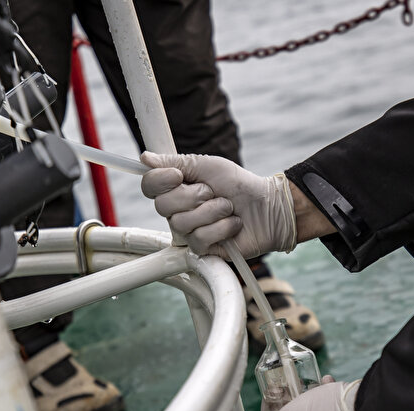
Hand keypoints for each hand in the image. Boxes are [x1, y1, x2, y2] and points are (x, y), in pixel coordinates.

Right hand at [140, 152, 296, 258]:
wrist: (267, 206)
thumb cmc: (239, 185)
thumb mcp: (208, 165)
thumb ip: (176, 162)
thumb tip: (145, 157)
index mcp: (176, 189)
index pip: (149, 186)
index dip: (160, 181)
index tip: (179, 175)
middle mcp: (178, 211)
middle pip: (162, 207)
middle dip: (193, 196)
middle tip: (212, 192)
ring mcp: (189, 232)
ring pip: (182, 224)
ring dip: (212, 211)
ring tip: (227, 208)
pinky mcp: (203, 249)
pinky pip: (200, 238)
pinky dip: (222, 227)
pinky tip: (233, 224)